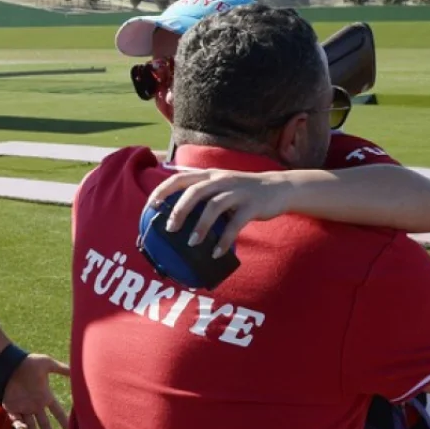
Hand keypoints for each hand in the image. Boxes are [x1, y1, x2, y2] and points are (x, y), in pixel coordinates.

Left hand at [0, 353, 69, 428]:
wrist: (10, 363)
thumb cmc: (29, 362)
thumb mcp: (48, 364)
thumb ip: (62, 369)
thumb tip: (77, 371)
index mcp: (45, 396)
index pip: (57, 412)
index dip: (63, 421)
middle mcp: (35, 404)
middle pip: (44, 422)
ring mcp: (23, 406)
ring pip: (30, 424)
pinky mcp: (11, 407)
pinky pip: (16, 420)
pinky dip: (19, 425)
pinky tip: (23, 427)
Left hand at [146, 168, 292, 256]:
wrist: (278, 188)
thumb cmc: (242, 193)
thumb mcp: (221, 187)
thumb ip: (202, 196)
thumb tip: (176, 219)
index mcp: (210, 175)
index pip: (180, 178)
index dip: (163, 189)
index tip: (151, 205)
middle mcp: (221, 179)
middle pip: (195, 191)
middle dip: (179, 210)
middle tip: (170, 228)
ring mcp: (238, 191)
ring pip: (214, 206)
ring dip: (201, 226)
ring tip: (191, 243)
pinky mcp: (253, 205)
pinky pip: (236, 224)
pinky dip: (224, 239)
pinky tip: (216, 253)